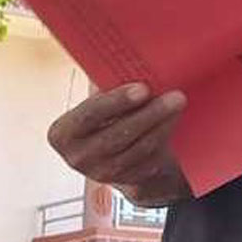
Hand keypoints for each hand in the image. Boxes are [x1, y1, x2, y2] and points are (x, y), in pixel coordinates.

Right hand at [47, 83, 189, 206]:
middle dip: (150, 113)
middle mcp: (78, 157)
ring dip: (163, 124)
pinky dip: (165, 137)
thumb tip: (124, 61)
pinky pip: (150, 159)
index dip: (116, 101)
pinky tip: (174, 120)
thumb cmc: (105, 118)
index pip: (89, 115)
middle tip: (175, 95)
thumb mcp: (95, 102)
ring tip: (178, 102)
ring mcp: (102, 173)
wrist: (116, 155)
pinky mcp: (127, 181)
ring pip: (139, 147)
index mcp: (63, 133)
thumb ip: (102, 86)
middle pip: (118, 134)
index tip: (143, 88)